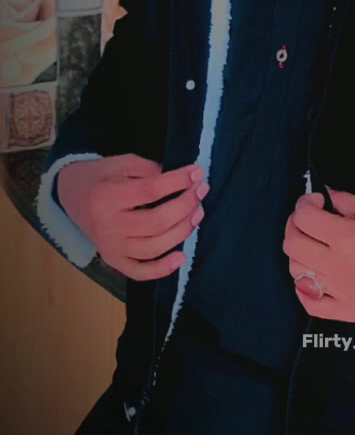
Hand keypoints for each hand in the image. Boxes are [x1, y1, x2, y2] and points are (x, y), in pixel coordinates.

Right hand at [56, 154, 209, 279]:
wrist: (71, 195)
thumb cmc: (100, 177)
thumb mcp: (120, 162)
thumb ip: (148, 169)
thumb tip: (180, 180)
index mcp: (106, 197)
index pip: (149, 191)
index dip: (177, 182)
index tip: (196, 173)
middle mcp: (107, 226)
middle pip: (156, 222)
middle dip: (185, 205)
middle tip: (202, 190)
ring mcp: (110, 248)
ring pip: (153, 247)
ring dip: (182, 231)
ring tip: (198, 213)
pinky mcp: (113, 260)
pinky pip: (140, 272)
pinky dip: (162, 269)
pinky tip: (181, 257)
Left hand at [283, 188, 354, 321]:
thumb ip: (351, 202)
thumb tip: (330, 196)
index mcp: (347, 239)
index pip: (305, 218)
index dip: (304, 203)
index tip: (317, 201)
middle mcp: (337, 266)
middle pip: (292, 244)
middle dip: (295, 224)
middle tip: (310, 219)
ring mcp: (339, 292)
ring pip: (296, 271)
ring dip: (299, 253)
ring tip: (314, 244)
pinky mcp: (346, 311)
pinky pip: (310, 303)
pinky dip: (304, 287)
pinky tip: (313, 275)